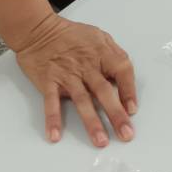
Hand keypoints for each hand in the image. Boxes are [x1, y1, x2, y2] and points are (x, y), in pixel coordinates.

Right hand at [14, 13, 136, 147]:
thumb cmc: (71, 35)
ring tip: (100, 141)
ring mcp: (67, 75)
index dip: (129, 90)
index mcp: (101, 53)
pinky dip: (53, 119)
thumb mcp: (99, 36)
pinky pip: (51, 102)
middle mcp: (86, 65)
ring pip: (82, 100)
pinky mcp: (49, 82)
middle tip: (125, 134)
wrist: (38, 30)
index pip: (122, 70)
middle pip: (104, 91)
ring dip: (91, 122)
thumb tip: (123, 78)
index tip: (132, 109)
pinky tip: (55, 135)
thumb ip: (113, 55)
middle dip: (116, 114)